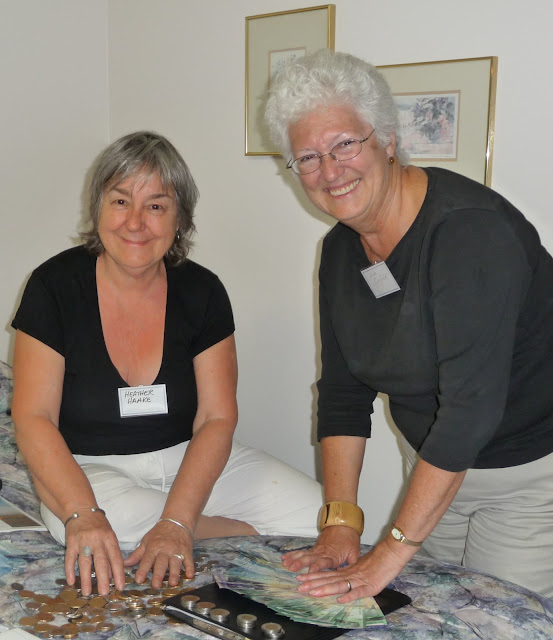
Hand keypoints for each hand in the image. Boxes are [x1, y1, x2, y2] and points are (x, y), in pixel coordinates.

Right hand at [64, 512, 124, 596]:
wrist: (82, 510)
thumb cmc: (99, 525)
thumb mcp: (109, 535)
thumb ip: (111, 553)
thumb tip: (111, 575)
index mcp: (109, 538)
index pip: (116, 558)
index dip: (119, 573)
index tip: (120, 586)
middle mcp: (97, 540)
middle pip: (101, 561)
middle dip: (103, 579)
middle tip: (105, 593)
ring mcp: (83, 541)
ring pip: (85, 562)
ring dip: (86, 579)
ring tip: (87, 593)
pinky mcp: (70, 542)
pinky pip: (70, 558)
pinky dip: (70, 571)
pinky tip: (71, 581)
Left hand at [124, 520, 193, 587]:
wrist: (177, 520)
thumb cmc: (160, 532)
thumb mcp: (147, 541)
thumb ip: (137, 554)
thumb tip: (125, 564)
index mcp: (153, 547)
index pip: (147, 560)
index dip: (142, 570)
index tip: (138, 580)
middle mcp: (165, 550)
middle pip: (161, 563)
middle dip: (158, 574)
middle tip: (155, 585)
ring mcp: (177, 551)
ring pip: (175, 563)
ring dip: (174, 573)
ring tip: (173, 583)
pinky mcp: (187, 551)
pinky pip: (189, 560)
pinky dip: (190, 567)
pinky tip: (190, 575)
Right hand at [282, 526, 360, 573]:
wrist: (343, 523)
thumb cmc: (350, 539)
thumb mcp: (355, 552)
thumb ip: (352, 565)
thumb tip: (350, 577)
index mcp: (332, 556)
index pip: (323, 562)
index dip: (316, 567)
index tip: (309, 573)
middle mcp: (322, 553)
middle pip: (309, 558)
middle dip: (300, 564)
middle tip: (291, 569)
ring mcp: (316, 550)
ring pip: (303, 554)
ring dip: (294, 559)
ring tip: (285, 564)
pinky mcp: (314, 548)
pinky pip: (302, 551)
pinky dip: (293, 554)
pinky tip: (285, 557)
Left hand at [296, 537, 413, 602]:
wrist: (392, 552)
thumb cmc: (379, 560)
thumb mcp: (361, 567)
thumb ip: (350, 574)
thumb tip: (340, 581)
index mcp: (348, 571)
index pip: (327, 574)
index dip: (314, 577)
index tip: (300, 580)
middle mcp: (351, 574)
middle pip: (329, 579)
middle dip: (313, 584)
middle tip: (299, 587)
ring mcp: (360, 580)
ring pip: (340, 585)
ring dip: (325, 589)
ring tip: (312, 592)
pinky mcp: (371, 586)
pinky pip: (359, 592)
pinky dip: (349, 595)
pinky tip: (340, 599)